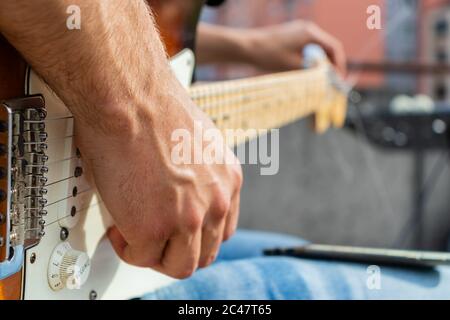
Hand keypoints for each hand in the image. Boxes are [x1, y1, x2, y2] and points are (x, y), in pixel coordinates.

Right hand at [77, 79, 242, 278]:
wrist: (130, 96)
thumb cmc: (152, 107)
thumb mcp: (196, 142)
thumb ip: (198, 174)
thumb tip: (180, 188)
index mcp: (227, 179)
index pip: (223, 229)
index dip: (197, 237)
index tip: (177, 233)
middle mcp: (216, 201)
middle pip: (206, 253)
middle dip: (177, 251)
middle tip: (155, 241)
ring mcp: (189, 217)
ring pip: (180, 265)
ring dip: (155, 256)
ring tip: (135, 237)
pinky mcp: (154, 227)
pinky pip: (141, 256)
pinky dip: (127, 248)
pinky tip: (119, 227)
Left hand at [247, 20, 346, 74]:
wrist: (247, 47)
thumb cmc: (269, 56)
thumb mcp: (294, 66)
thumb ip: (314, 71)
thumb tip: (329, 78)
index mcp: (310, 33)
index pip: (334, 48)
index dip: (339, 65)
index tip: (339, 80)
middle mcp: (307, 29)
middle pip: (327, 47)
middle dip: (330, 65)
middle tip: (331, 82)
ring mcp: (299, 31)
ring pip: (317, 48)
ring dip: (320, 63)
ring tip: (319, 80)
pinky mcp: (292, 36)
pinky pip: (307, 48)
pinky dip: (310, 59)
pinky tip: (307, 72)